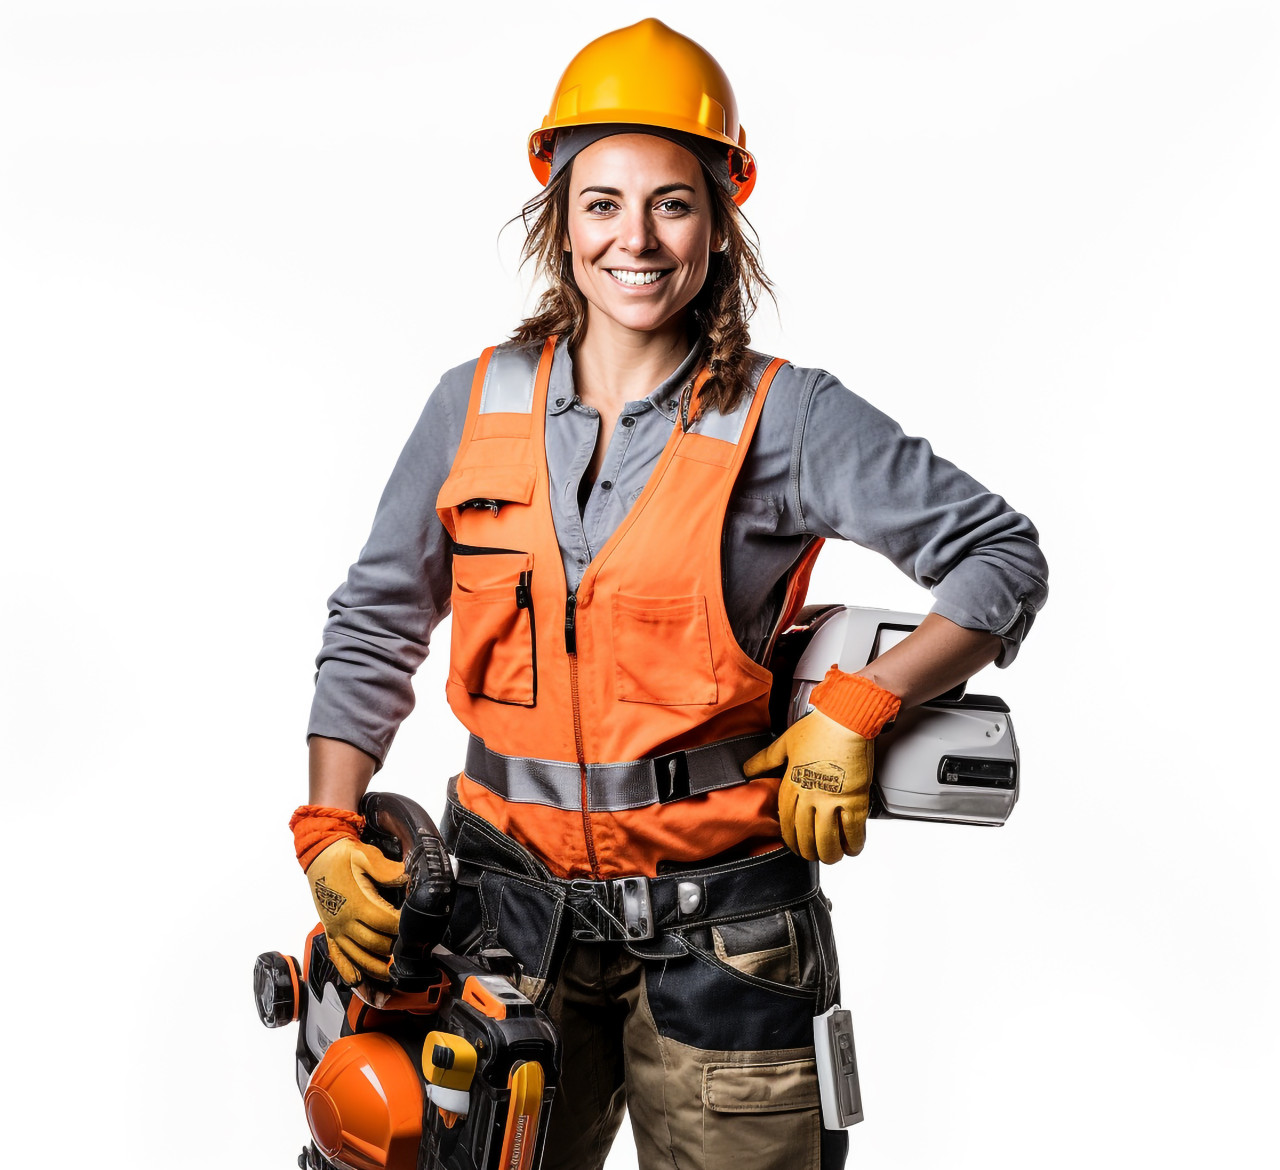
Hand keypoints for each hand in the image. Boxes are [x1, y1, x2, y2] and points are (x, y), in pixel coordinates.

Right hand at [304, 837, 407, 983]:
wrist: (318, 856)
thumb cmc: (342, 856)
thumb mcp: (365, 856)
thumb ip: (386, 869)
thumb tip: (406, 876)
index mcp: (356, 902)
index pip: (385, 922)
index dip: (401, 928)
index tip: (414, 930)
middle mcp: (345, 920)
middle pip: (373, 943)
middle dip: (392, 949)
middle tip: (408, 953)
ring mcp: (336, 928)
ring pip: (357, 956)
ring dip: (375, 966)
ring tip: (391, 973)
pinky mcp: (329, 931)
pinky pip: (337, 956)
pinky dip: (347, 970)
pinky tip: (356, 980)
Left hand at [743, 709, 872, 863]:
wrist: (846, 719)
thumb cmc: (818, 727)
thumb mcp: (784, 743)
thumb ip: (765, 759)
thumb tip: (747, 768)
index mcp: (792, 783)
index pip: (786, 820)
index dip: (790, 838)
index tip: (793, 844)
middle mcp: (810, 794)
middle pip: (806, 835)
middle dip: (807, 851)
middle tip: (811, 854)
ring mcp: (833, 799)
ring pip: (828, 838)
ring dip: (829, 853)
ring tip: (831, 856)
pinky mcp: (855, 798)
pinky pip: (853, 829)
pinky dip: (853, 843)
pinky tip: (852, 848)